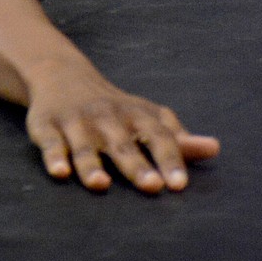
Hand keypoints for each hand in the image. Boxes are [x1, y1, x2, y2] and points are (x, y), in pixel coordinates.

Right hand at [26, 59, 219, 192]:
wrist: (61, 74)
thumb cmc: (113, 107)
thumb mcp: (145, 115)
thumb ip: (176, 137)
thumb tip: (214, 149)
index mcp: (133, 116)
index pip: (157, 136)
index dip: (169, 159)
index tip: (180, 184)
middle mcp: (106, 118)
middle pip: (122, 144)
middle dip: (136, 165)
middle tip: (152, 186)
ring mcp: (76, 122)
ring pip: (84, 146)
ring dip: (91, 165)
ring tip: (100, 185)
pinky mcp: (47, 126)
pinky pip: (50, 142)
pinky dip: (53, 156)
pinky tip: (59, 172)